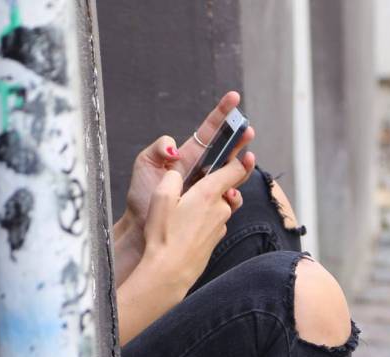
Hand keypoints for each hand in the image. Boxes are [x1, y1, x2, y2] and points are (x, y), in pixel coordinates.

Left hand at [123, 91, 255, 231]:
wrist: (141, 226)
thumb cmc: (141, 195)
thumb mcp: (145, 164)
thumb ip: (158, 148)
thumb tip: (174, 148)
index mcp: (189, 155)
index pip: (209, 131)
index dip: (222, 114)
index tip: (234, 98)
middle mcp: (202, 169)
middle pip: (227, 149)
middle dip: (239, 138)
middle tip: (248, 130)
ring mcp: (208, 188)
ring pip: (233, 173)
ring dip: (243, 165)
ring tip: (248, 158)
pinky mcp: (211, 207)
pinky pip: (229, 200)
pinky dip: (234, 195)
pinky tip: (232, 191)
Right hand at [140, 150, 256, 289]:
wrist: (170, 272)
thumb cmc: (163, 235)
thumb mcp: (161, 197)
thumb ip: (172, 177)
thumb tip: (178, 172)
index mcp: (209, 193)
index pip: (234, 170)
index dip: (240, 158)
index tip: (244, 151)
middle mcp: (221, 208)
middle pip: (229, 188)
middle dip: (222, 180)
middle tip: (210, 175)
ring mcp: (221, 226)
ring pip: (221, 206)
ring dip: (212, 201)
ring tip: (192, 203)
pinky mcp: (216, 240)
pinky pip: (215, 222)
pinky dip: (207, 218)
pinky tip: (189, 224)